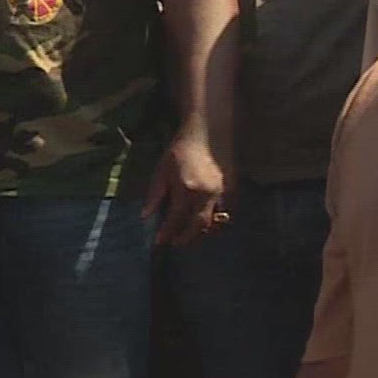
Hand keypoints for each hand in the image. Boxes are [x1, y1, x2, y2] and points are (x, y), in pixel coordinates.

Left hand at [146, 125, 230, 246]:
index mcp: (186, 190)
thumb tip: (145, 216)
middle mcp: (206, 195)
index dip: (167, 233)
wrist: (205, 134)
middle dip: (186, 238)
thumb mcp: (161, 171)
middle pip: (198, 226)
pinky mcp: (233, 190)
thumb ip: (154, 195)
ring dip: (203, 233)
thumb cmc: (179, 151)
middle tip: (175, 243)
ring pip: (216, 222)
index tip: (159, 242)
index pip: (176, 219)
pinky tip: (207, 223)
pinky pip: (227, 213)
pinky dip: (217, 222)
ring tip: (190, 235)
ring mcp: (222, 193)